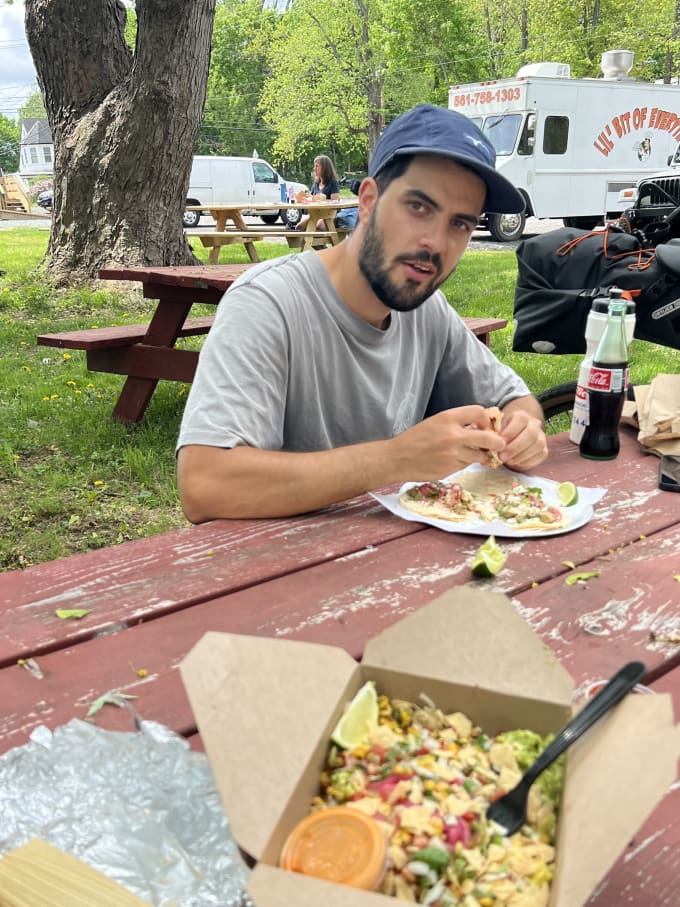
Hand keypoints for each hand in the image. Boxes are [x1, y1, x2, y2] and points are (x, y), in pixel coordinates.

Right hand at [391, 405, 505, 478]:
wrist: (397, 458)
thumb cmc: (415, 439)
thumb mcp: (435, 422)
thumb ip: (456, 423)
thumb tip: (479, 427)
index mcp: (448, 418)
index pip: (479, 412)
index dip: (486, 419)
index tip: (486, 426)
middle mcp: (453, 435)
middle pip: (488, 437)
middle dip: (497, 442)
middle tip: (499, 444)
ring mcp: (453, 453)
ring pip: (480, 455)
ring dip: (482, 455)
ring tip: (477, 455)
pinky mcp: (451, 468)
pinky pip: (467, 464)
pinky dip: (466, 463)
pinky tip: (456, 461)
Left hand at [497, 407, 547, 469]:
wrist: (514, 439)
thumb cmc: (501, 435)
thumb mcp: (496, 429)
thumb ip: (493, 433)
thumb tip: (488, 441)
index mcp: (521, 416)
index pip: (520, 419)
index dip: (510, 432)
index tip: (499, 442)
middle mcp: (534, 424)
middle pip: (531, 434)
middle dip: (515, 447)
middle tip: (502, 456)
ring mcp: (541, 437)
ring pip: (538, 445)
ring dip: (521, 455)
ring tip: (508, 461)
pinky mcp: (544, 450)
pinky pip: (541, 455)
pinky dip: (528, 461)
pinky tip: (516, 462)